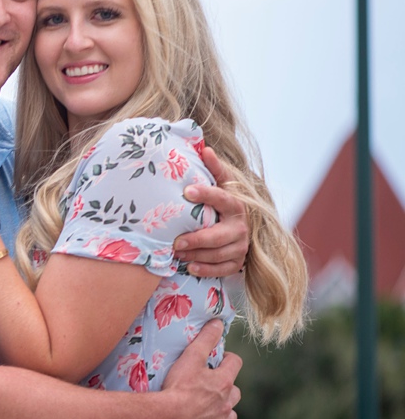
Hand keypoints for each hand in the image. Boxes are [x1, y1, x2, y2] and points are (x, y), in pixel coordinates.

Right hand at [162, 320, 241, 418]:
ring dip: (223, 412)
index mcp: (223, 382)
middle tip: (208, 387)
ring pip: (230, 417)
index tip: (218, 360)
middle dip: (226, 389)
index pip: (235, 364)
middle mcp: (227, 404)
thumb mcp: (190, 358)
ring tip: (207, 410)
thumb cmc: (178, 387)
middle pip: (235, 393)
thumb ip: (205, 339)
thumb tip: (219, 322)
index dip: (228, 360)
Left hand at [176, 147, 248, 276]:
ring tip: (176, 253)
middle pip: (218, 236)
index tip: (187, 191)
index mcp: (236, 205)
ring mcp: (241, 246)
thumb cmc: (223, 202)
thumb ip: (215, 169)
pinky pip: (223, 269)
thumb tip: (205, 149)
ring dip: (196, 255)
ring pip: (218, 254)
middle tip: (176, 241)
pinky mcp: (238, 261)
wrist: (241, 225)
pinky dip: (207, 269)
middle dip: (197, 239)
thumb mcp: (222, 185)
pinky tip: (190, 268)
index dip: (206, 194)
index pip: (222, 198)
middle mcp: (241, 227)